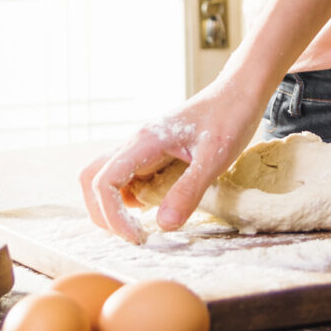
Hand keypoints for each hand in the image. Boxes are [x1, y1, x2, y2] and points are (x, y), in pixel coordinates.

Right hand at [80, 82, 264, 243]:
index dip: (112, 215)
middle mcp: (136, 144)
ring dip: (114, 205)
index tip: (138, 237)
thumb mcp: (215, 158)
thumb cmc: (230, 118)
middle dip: (102, 212)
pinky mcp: (153, 154)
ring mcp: (142, 148)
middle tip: (132, 236)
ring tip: (141, 226)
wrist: (238, 94)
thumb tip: (164, 225)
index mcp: (145, 142)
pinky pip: (128, 178)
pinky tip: (156, 207)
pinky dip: (131, 198)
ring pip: (106, 178)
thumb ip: (189, 190)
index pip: (104, 181)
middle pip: (92, 179)